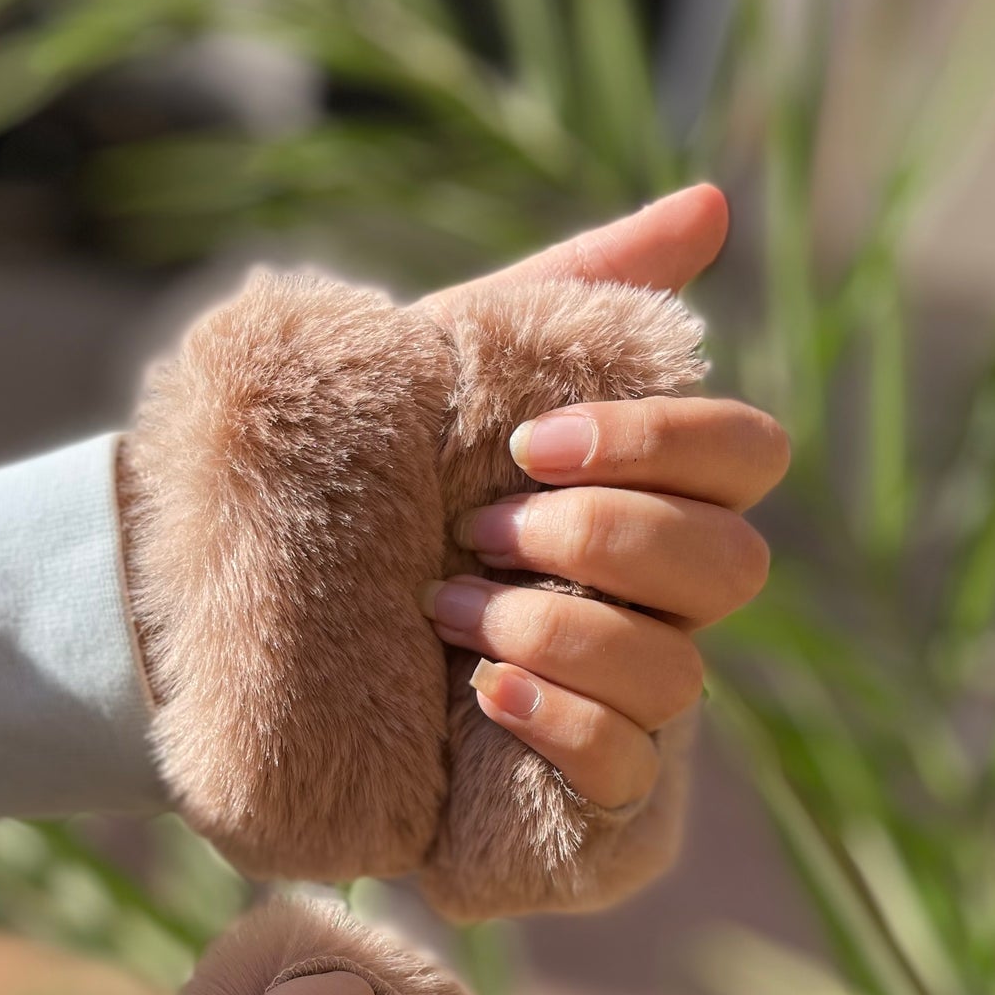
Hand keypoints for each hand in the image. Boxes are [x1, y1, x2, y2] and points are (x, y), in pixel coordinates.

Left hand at [418, 184, 789, 810]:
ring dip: (557, 629)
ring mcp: (625, 702)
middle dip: (601, 538)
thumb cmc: (366, 494)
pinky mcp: (575, 790)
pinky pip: (624, 764)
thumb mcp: (446, 374)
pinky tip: (479, 691)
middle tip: (479, 529)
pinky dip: (557, 717)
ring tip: (443, 611)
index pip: (746, 459)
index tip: (526, 445)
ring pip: (679, 672)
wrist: (248, 628)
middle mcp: (654, 603)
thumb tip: (712, 204)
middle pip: (734, 565)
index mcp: (642, 499)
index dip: (662, 444)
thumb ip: (573, 296)